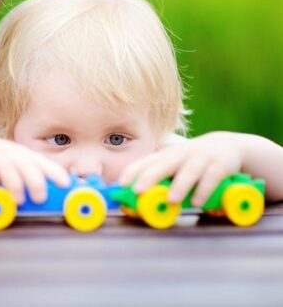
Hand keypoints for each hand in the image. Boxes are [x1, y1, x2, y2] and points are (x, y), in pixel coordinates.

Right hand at [0, 135, 69, 203]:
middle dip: (35, 182)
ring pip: (7, 168)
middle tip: (40, 199)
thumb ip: (33, 184)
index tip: (66, 185)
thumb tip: (55, 205)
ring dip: (14, 185)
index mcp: (27, 158)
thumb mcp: (18, 170)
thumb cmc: (0, 165)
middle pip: (27, 166)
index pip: (45, 165)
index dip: (56, 174)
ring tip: (18, 201)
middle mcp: (12, 156)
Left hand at [119, 132, 241, 206]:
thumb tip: (138, 199)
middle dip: (149, 177)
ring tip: (171, 200)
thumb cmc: (193, 161)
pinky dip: (204, 190)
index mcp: (167, 156)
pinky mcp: (220, 165)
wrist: (228, 146)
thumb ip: (161, 179)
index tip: (120, 184)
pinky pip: (212, 177)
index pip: (146, 162)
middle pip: (163, 164)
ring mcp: (201, 159)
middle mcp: (181, 155)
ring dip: (179, 186)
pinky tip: (197, 203)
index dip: (132, 172)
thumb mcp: (175, 165)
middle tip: (138, 191)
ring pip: (188, 171)